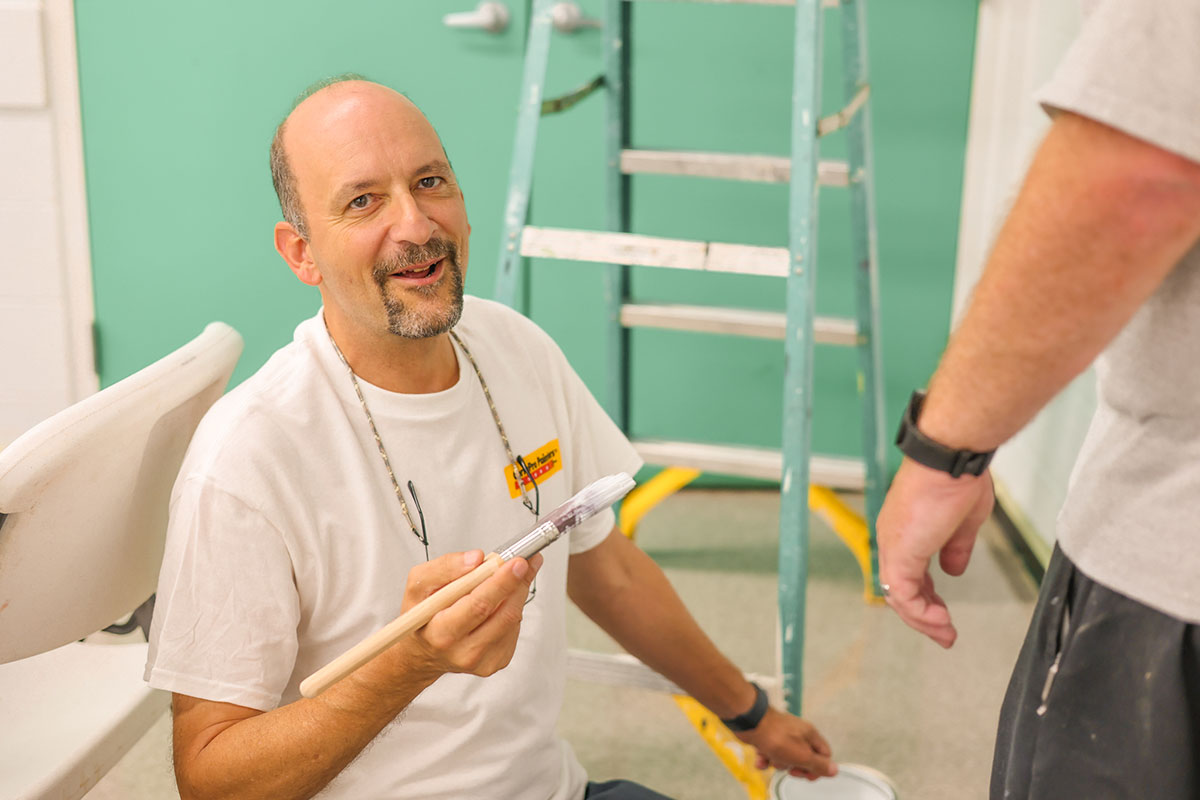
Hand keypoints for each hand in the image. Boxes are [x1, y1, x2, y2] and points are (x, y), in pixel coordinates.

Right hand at [397, 550, 542, 678]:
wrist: (422, 653)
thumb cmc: (421, 617)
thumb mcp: (418, 585)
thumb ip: (444, 568)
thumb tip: (476, 559)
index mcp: (441, 633)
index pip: (478, 606)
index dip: (501, 582)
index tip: (516, 562)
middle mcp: (463, 652)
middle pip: (503, 614)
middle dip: (517, 583)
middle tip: (523, 562)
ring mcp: (483, 660)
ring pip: (513, 618)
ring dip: (516, 592)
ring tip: (508, 576)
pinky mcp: (497, 661)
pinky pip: (514, 628)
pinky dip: (511, 608)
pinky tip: (498, 602)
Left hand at [735, 708, 835, 780]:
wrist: (750, 723)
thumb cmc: (776, 737)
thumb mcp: (802, 756)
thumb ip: (818, 764)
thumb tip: (834, 770)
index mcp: (810, 735)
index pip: (824, 754)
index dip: (818, 768)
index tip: (807, 774)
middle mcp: (798, 733)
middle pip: (804, 758)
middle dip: (795, 767)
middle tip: (789, 768)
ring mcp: (783, 734)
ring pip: (786, 757)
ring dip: (778, 763)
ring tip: (772, 758)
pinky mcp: (768, 736)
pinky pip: (770, 752)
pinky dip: (765, 758)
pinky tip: (760, 758)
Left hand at [876, 458, 993, 647]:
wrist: (952, 460)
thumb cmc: (959, 478)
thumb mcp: (963, 522)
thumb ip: (955, 547)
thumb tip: (954, 569)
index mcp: (905, 530)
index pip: (908, 573)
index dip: (925, 596)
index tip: (942, 612)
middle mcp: (893, 539)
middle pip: (899, 589)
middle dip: (923, 616)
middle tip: (944, 633)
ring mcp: (893, 546)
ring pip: (898, 596)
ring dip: (923, 620)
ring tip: (945, 634)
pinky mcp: (900, 553)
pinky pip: (904, 595)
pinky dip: (921, 613)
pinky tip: (942, 621)